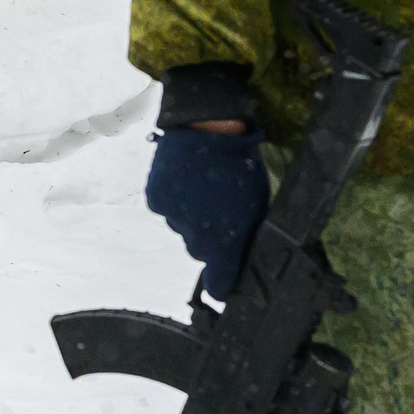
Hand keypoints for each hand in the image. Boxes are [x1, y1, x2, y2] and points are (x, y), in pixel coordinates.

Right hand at [145, 125, 269, 298]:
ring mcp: (173, 218)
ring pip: (182, 228)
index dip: (222, 285)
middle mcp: (195, 236)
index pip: (219, 284)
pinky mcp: (156, 200)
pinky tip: (185, 181)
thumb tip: (241, 254)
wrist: (208, 128)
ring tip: (203, 187)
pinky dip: (175, 200)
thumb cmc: (242, 167)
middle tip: (221, 210)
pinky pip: (167, 210)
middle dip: (210, 237)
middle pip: (200, 251)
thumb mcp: (256, 205)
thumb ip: (247, 234)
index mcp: (225, 241)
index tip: (224, 284)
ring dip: (192, 215)